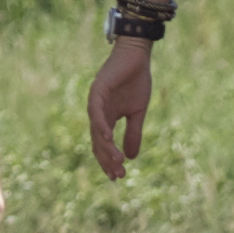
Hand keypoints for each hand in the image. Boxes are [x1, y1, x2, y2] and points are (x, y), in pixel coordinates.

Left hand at [84, 40, 157, 178]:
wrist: (137, 56)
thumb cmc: (136, 81)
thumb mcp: (137, 112)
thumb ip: (133, 133)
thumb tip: (132, 158)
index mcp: (106, 118)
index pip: (103, 144)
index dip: (109, 161)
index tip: (118, 176)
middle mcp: (97, 112)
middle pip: (98, 142)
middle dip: (107, 160)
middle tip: (118, 174)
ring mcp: (95, 101)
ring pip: (96, 131)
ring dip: (105, 147)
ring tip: (117, 161)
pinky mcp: (97, 90)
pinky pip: (95, 112)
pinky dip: (100, 126)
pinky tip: (108, 138)